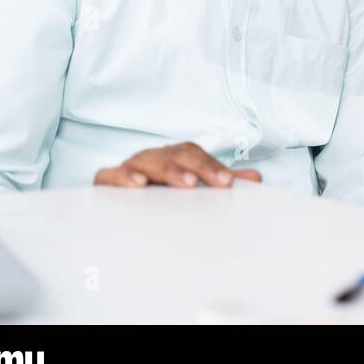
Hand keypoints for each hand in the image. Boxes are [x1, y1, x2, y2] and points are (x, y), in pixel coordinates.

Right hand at [93, 142, 261, 188]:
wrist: (126, 209)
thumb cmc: (167, 196)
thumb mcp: (196, 189)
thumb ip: (221, 182)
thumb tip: (255, 179)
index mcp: (175, 157)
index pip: (194, 154)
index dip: (211, 166)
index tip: (228, 183)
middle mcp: (154, 159)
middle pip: (174, 155)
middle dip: (195, 167)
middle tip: (212, 183)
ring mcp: (130, 168)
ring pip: (146, 161)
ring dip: (166, 170)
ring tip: (185, 183)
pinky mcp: (107, 183)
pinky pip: (108, 175)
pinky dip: (121, 177)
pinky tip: (138, 185)